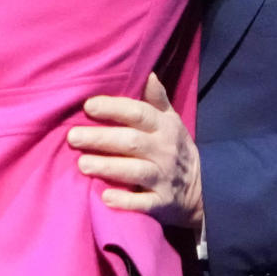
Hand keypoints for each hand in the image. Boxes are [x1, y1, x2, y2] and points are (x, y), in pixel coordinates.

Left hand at [67, 73, 203, 229]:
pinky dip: (126, 201)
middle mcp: (163, 150)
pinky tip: (105, 197)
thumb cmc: (173, 146)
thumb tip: (146, 72)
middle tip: (72, 137)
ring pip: (135, 171)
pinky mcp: (161, 203)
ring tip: (82, 164)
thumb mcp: (170, 119)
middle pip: (132, 141)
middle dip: (101, 138)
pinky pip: (144, 203)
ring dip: (108, 167)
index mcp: (163, 126)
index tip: (88, 106)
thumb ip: (156, 98)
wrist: (203, 187)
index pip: (139, 113)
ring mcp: (163, 177)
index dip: (113, 108)